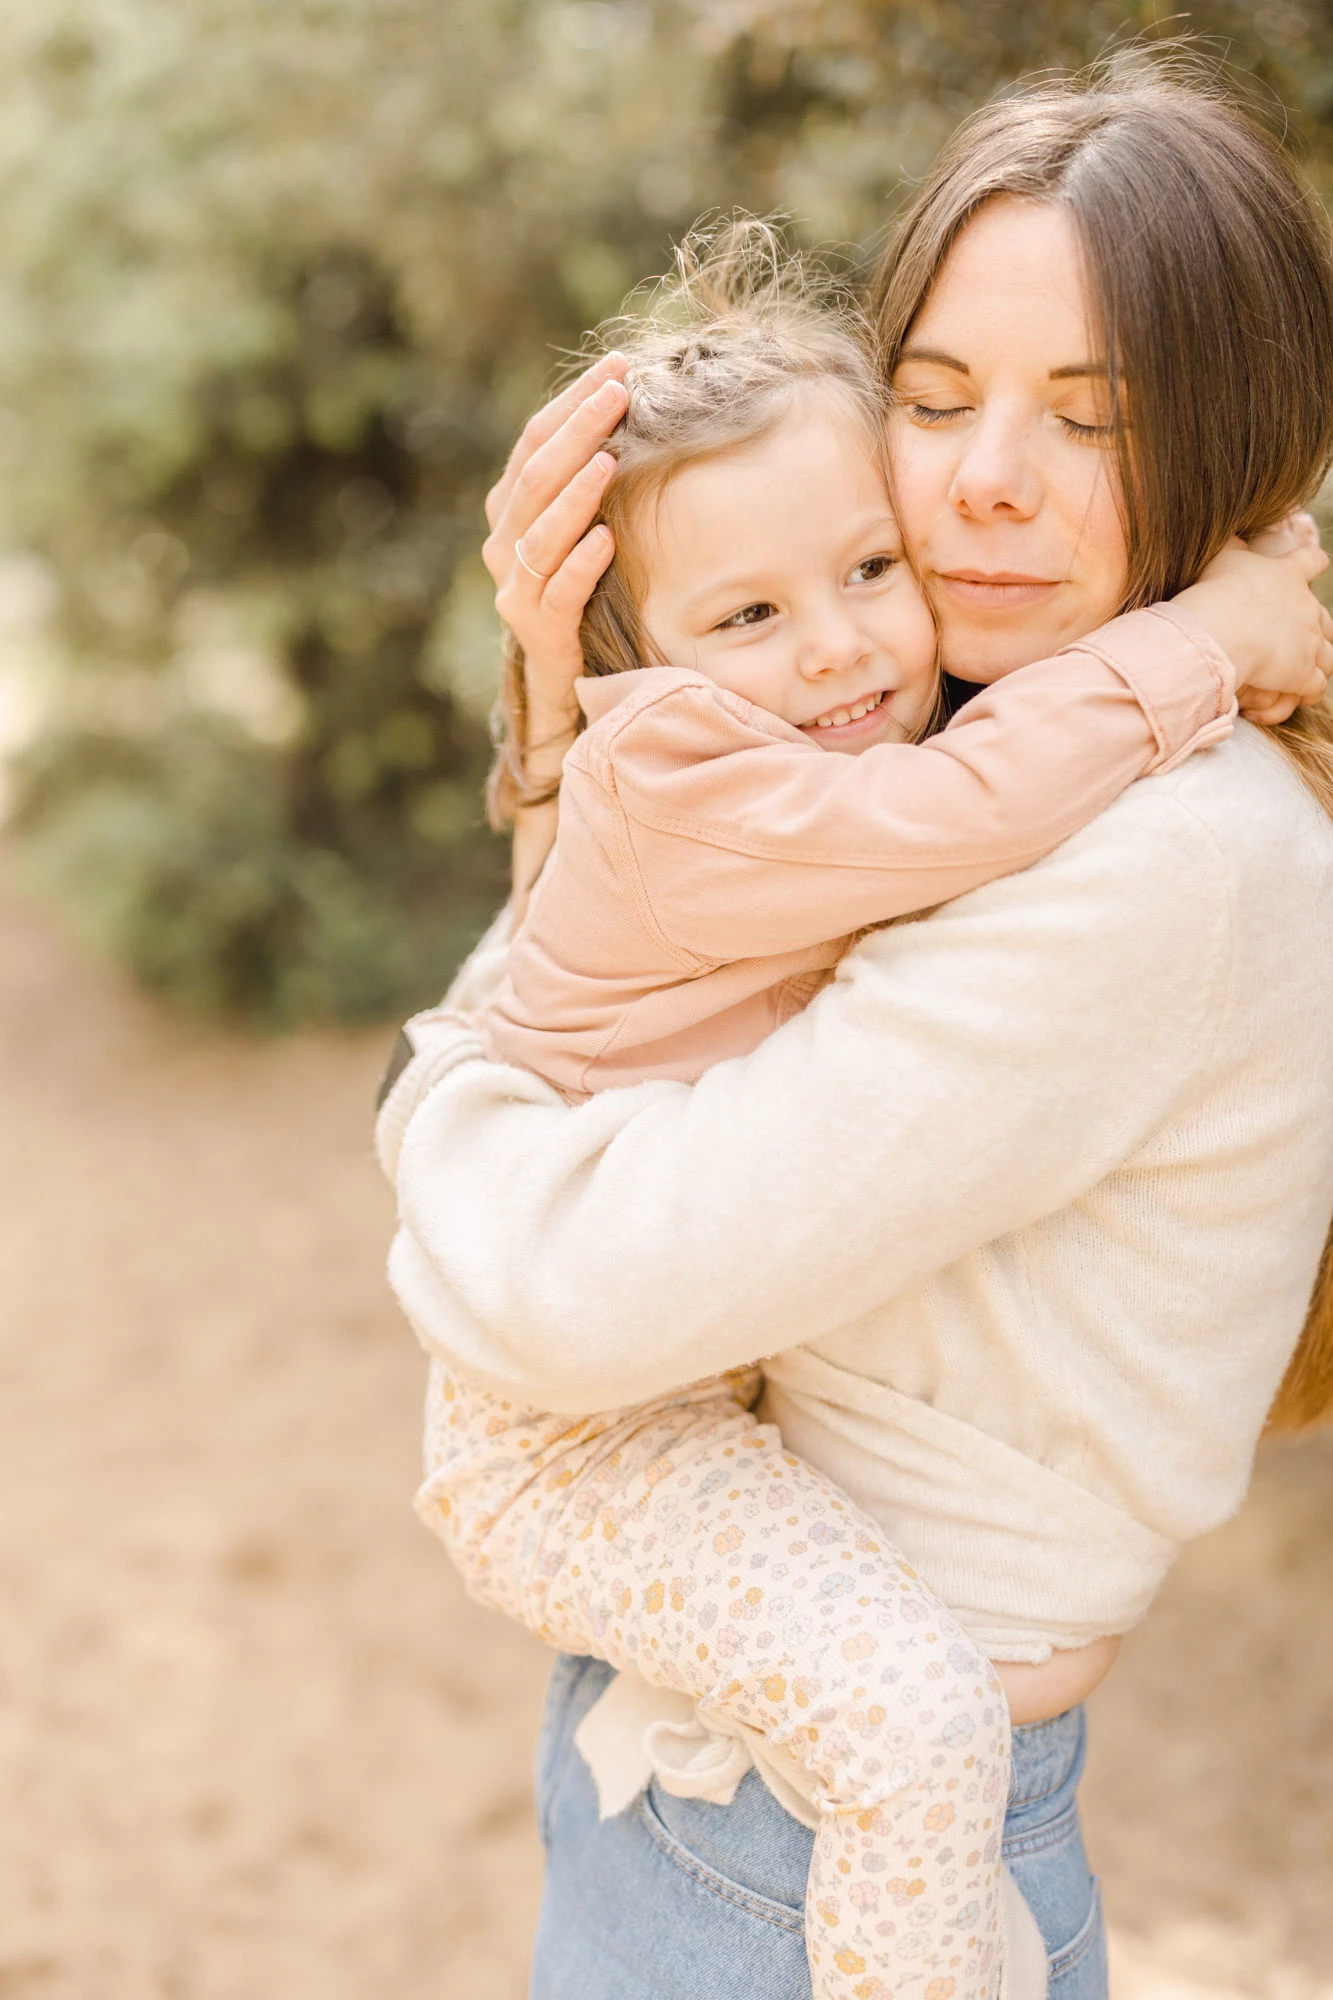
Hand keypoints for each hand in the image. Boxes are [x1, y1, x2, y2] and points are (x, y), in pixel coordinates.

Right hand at [482, 354, 628, 749]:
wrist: (562, 673)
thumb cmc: (582, 587)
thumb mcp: (581, 524)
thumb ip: (589, 475)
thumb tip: (631, 399)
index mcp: (510, 505)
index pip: (535, 439)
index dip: (573, 401)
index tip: (617, 367)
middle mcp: (502, 541)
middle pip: (535, 476)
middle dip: (577, 431)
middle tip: (618, 394)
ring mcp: (514, 586)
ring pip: (540, 532)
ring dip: (576, 494)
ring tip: (610, 460)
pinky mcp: (536, 628)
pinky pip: (557, 592)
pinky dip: (580, 564)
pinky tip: (606, 540)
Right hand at [1173, 529, 1332, 725]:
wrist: (1220, 629)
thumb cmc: (1216, 591)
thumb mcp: (1222, 559)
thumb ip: (1232, 547)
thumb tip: (1234, 539)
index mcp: (1288, 574)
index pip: (1312, 561)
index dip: (1314, 563)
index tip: (1317, 564)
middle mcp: (1306, 607)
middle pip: (1326, 618)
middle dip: (1319, 627)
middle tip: (1305, 635)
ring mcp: (1308, 641)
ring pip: (1328, 655)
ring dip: (1319, 663)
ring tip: (1308, 671)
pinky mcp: (1302, 672)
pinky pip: (1315, 686)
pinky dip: (1309, 691)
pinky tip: (1302, 695)